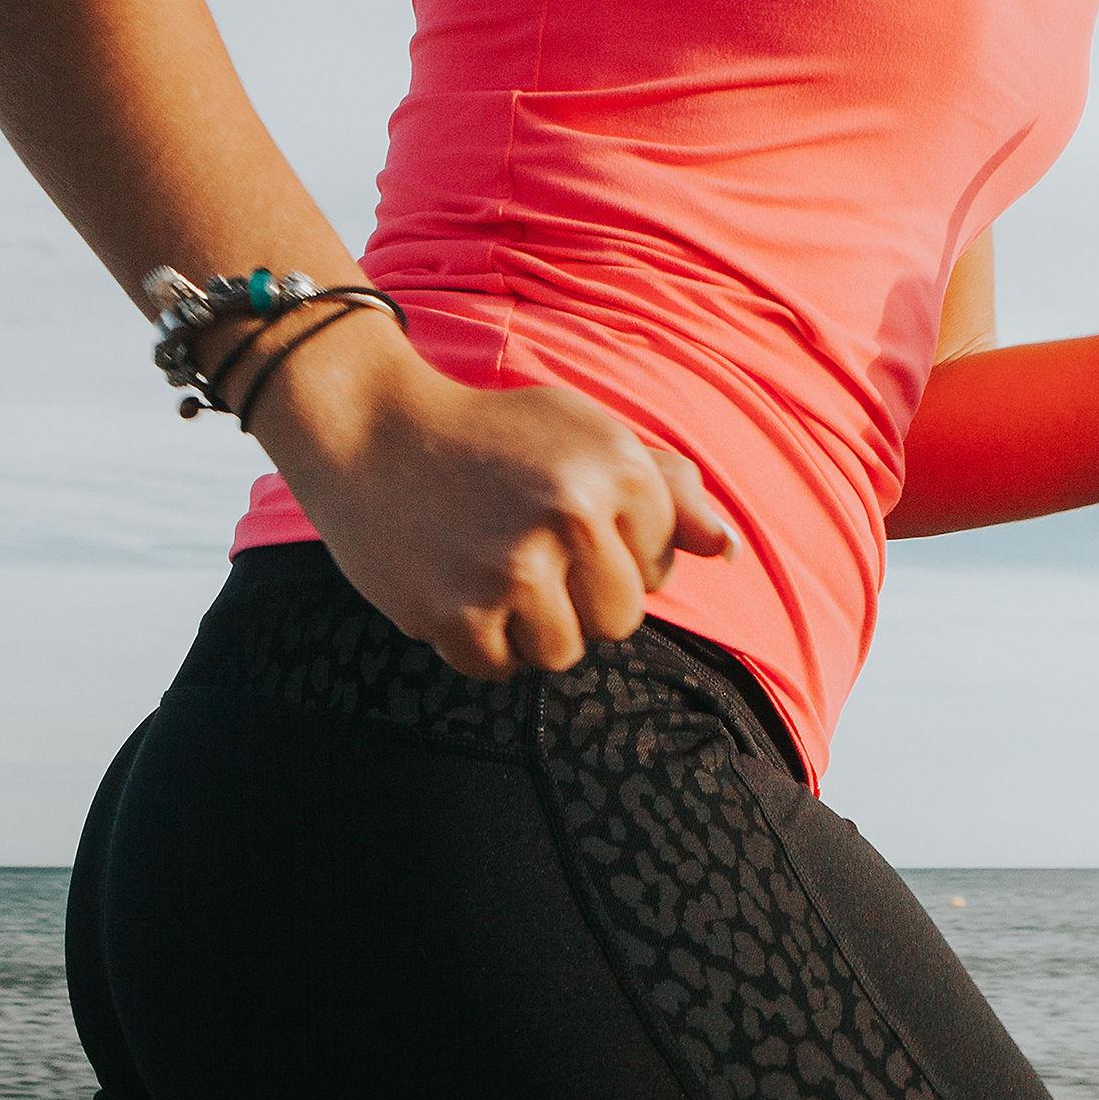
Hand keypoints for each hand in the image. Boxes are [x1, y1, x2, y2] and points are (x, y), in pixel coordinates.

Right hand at [250, 315, 736, 679]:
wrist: (372, 430)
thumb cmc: (492, 435)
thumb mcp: (587, 433)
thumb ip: (668, 488)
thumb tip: (726, 551)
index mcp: (618, 468)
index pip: (659, 567)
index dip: (613, 553)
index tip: (559, 517)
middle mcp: (574, 515)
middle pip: (618, 620)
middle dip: (579, 599)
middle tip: (523, 551)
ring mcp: (514, 568)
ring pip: (563, 652)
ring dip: (529, 627)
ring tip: (490, 571)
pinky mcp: (456, 613)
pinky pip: (499, 669)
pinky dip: (478, 642)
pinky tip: (454, 588)